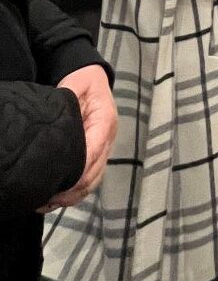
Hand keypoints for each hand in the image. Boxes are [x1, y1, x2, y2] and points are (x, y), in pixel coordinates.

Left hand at [40, 65, 116, 211]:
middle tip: (47, 198)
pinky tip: (60, 197)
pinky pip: (92, 177)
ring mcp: (105, 147)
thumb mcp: (74, 87)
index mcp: (105, 122)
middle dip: (72, 190)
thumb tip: (61, 127)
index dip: (76, 173)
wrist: (93, 79)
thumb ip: (69, 105)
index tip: (56, 185)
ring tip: (50, 201)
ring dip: (74, 194)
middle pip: (94, 173)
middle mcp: (108, 138)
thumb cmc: (82, 83)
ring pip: (94, 179)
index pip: (92, 154)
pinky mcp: (99, 154)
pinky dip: (77, 191)